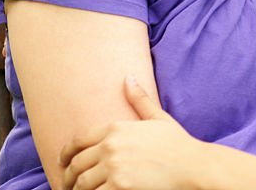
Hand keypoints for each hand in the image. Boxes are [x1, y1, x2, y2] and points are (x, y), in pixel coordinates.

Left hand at [60, 76, 203, 189]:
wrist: (193, 166)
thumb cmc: (177, 144)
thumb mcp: (158, 118)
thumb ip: (139, 99)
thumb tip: (128, 77)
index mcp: (116, 128)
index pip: (78, 141)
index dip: (65, 153)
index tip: (62, 162)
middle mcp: (110, 146)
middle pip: (76, 165)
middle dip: (69, 177)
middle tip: (69, 185)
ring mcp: (113, 167)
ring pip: (81, 184)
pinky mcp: (119, 187)